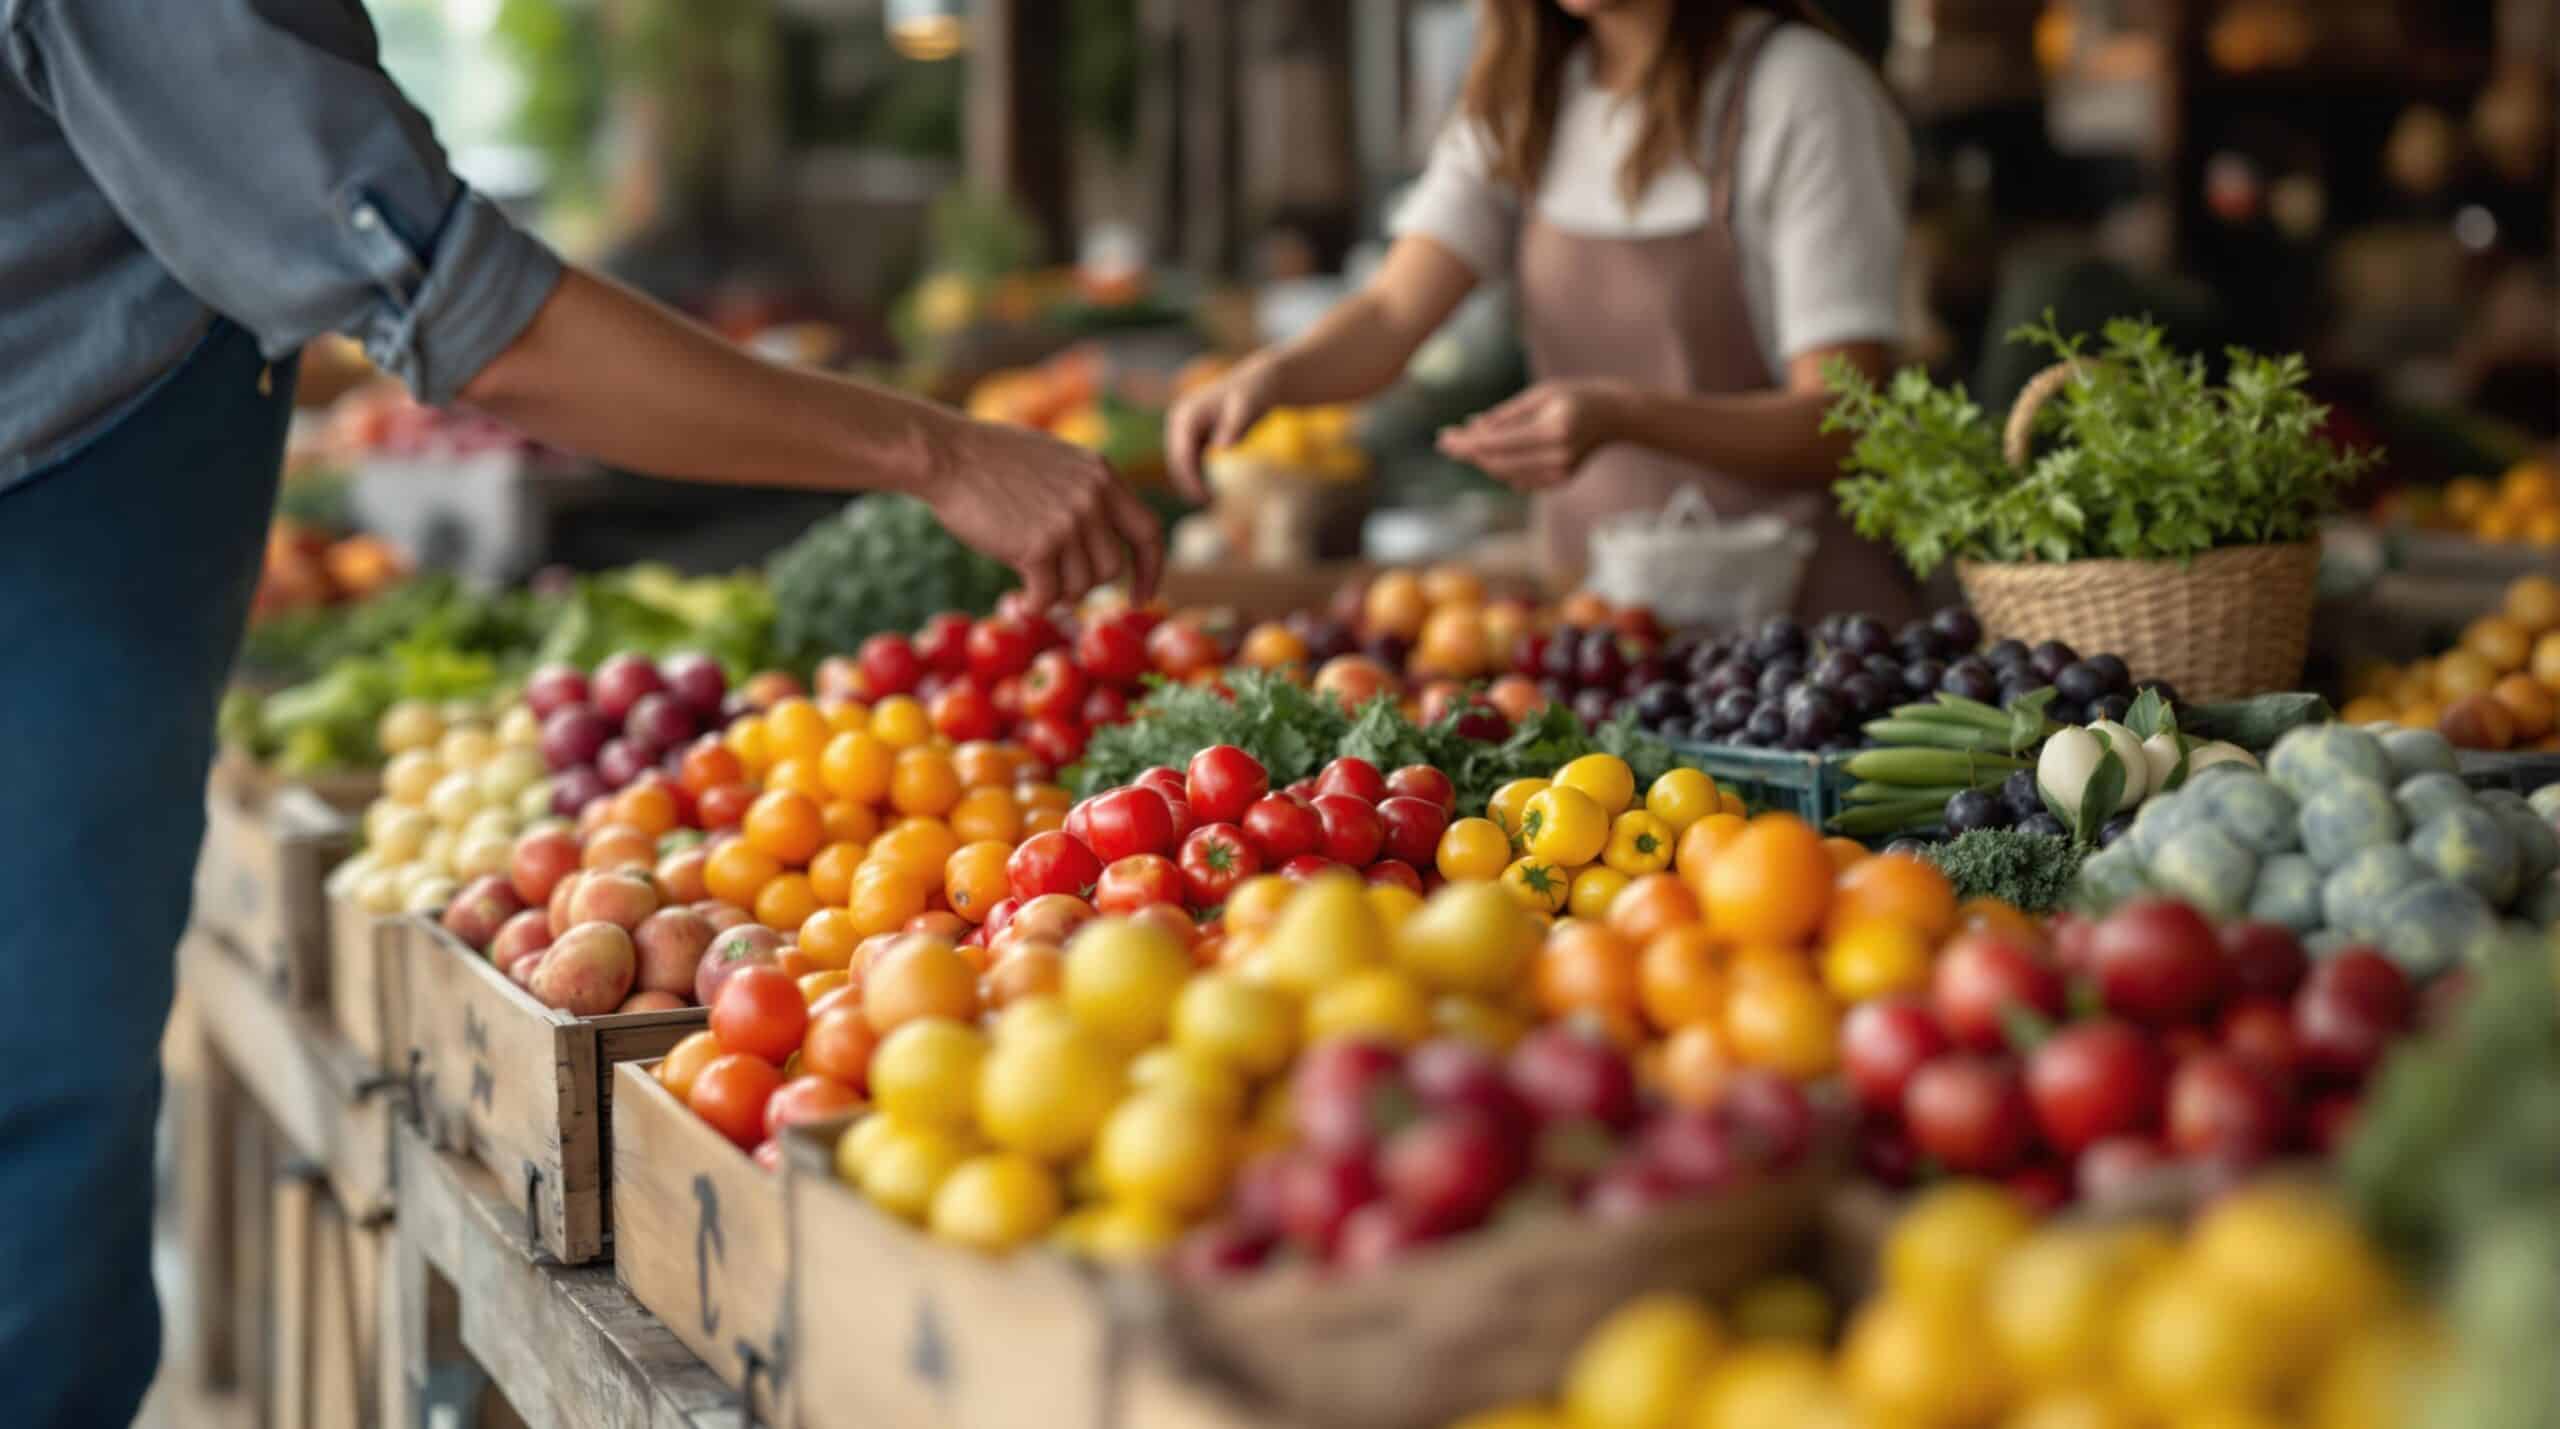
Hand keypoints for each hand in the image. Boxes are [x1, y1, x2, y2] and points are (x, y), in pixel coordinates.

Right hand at [915, 414, 1162, 610]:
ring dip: (1055, 592)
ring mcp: (1069, 521)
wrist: (947, 455)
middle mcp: (1094, 497)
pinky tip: (1018, 598)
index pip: (1149, 531)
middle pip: (1112, 568)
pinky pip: (1048, 597)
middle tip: (1055, 582)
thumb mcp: (1057, 463)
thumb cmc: (991, 462)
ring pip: (1081, 586)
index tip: (1143, 596)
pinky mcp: (1039, 546)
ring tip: (1029, 579)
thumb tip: (1104, 545)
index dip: (1151, 570)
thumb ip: (1087, 494)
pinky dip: (1033, 605)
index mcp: (1103, 475)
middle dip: (1086, 583)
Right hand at [1163, 356, 1280, 499]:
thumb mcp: (1248, 409)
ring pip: (1180, 460)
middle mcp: (1178, 417)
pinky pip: (1188, 457)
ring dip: (1190, 480)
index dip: (1189, 479)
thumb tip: (1221, 449)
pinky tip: (1209, 488)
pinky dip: (1195, 473)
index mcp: (1186, 414)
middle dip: (1187, 483)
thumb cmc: (1255, 395)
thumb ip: (1234, 428)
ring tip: (1208, 499)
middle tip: (1206, 503)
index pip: (1181, 454)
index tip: (1204, 499)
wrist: (1260, 383)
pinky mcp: (1191, 431)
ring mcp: (1183, 424)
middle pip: (1176, 459)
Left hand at [1436, 378, 1629, 489]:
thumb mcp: (1539, 394)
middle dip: (1469, 454)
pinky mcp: (1560, 481)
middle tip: (1446, 442)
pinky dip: (1501, 468)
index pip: (1498, 443)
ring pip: (1506, 474)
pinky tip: (1490, 454)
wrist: (1613, 416)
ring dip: (1482, 461)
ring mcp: (1560, 473)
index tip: (1444, 438)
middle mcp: (1557, 456)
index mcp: (1552, 430)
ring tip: (1463, 444)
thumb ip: (1506, 414)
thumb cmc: (1574, 396)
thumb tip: (1470, 427)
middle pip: (1498, 463)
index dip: (1467, 443)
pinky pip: (1520, 480)